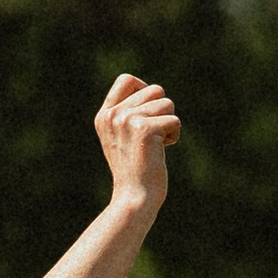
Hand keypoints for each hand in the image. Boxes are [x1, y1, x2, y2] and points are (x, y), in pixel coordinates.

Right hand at [95, 72, 178, 214]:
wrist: (134, 198)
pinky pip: (174, 120)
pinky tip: (161, 151)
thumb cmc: (134, 170)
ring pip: (167, 103)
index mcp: (104, 116)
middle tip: (153, 135)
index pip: (126, 80)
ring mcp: (127, 120)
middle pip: (154, 90)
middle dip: (162, 111)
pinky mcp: (145, 129)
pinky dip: (173, 136)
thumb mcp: (122, 138)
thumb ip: (129, 113)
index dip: (144, 90)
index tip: (148, 112)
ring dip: (168, 124)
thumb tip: (153, 91)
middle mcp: (113, 115)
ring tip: (155, 145)